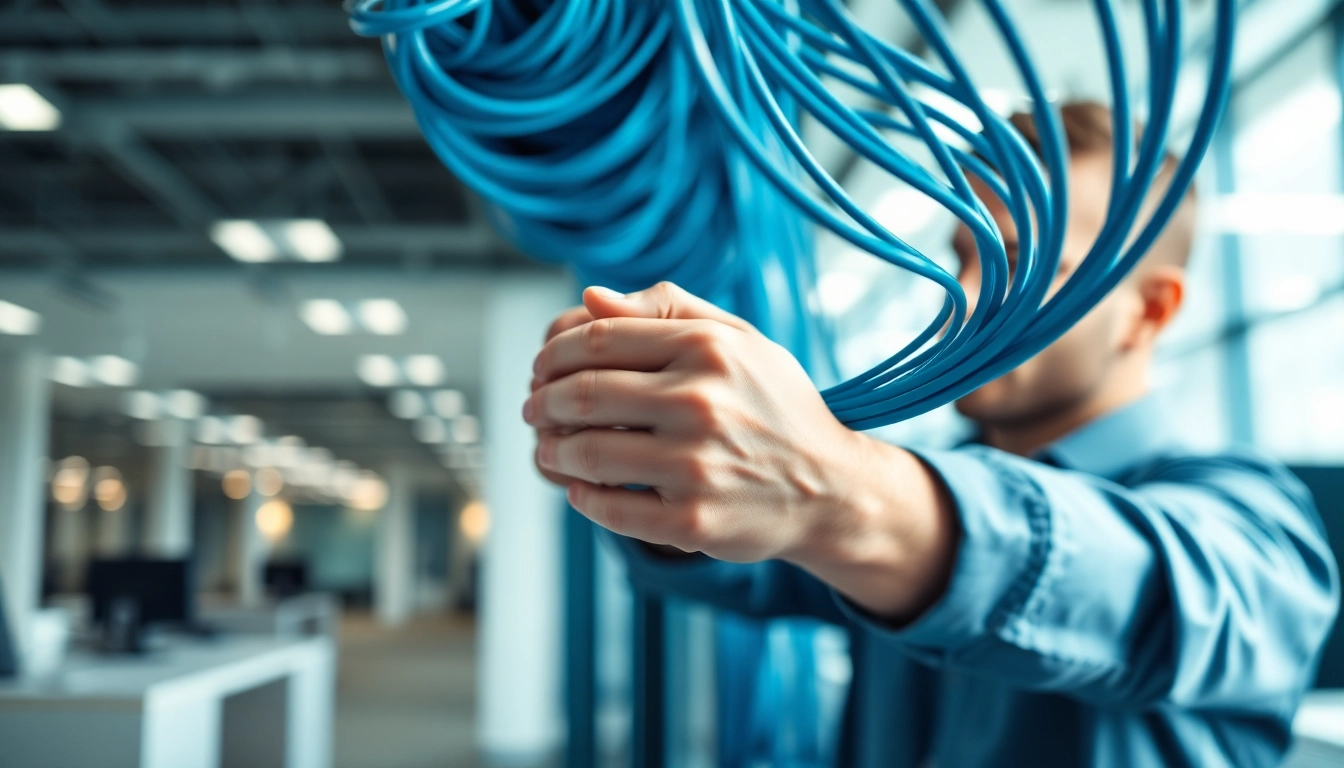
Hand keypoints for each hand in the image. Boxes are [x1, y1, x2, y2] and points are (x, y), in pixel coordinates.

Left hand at [525, 282, 959, 619]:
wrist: (830, 488)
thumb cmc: (775, 407)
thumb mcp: (739, 341)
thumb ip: (667, 310)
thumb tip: (589, 298)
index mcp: (708, 348)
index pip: (597, 339)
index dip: (553, 353)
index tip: (540, 367)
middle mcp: (701, 402)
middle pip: (582, 394)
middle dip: (542, 401)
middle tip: (533, 410)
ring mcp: (696, 465)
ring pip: (587, 453)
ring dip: (551, 450)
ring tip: (548, 448)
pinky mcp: (692, 520)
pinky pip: (609, 508)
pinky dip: (582, 497)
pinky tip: (580, 488)